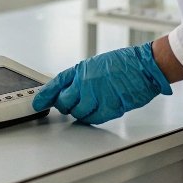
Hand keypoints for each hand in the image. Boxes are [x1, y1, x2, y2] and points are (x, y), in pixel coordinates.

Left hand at [32, 42, 172, 123]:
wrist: (144, 67)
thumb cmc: (124, 63)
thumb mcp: (96, 64)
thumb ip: (81, 77)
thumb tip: (69, 89)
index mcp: (81, 70)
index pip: (56, 84)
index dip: (44, 95)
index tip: (37, 102)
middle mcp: (86, 82)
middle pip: (64, 102)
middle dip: (65, 106)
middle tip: (71, 104)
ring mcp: (97, 95)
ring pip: (78, 112)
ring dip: (80, 112)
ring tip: (90, 105)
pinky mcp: (109, 106)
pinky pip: (93, 118)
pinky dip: (92, 117)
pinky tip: (97, 111)